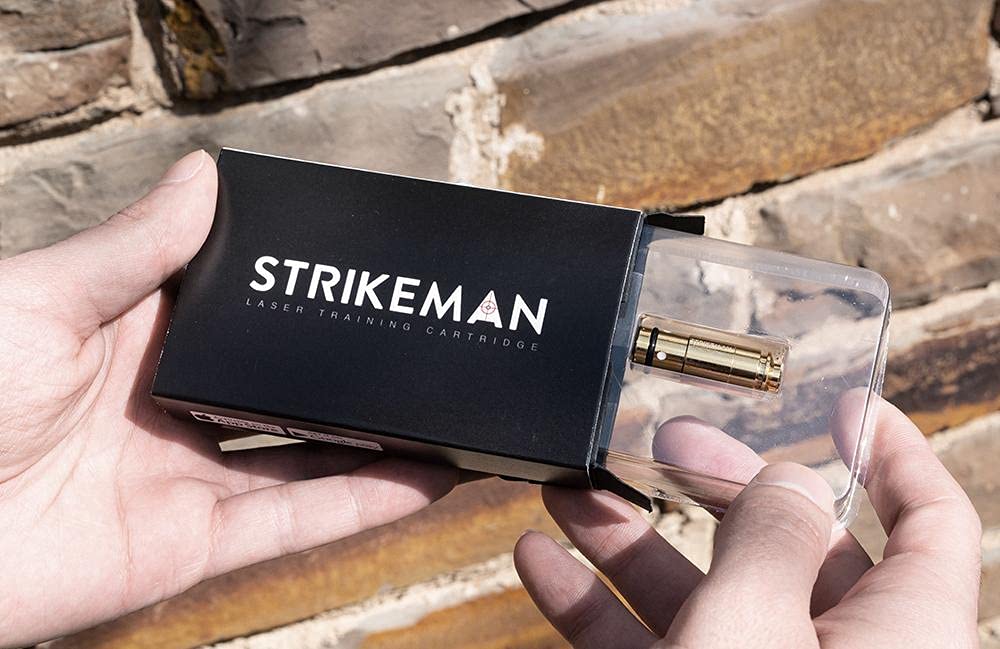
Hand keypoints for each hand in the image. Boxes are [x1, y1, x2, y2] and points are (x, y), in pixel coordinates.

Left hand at [0, 151, 456, 646]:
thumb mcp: (42, 299)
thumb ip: (135, 250)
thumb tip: (204, 179)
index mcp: (133, 338)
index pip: (238, 313)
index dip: (297, 300)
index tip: (359, 282)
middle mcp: (169, 406)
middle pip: (284, 388)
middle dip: (352, 373)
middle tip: (421, 348)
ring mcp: (185, 477)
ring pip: (307, 458)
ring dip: (378, 440)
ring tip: (446, 413)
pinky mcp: (191, 544)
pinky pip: (294, 520)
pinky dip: (364, 502)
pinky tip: (423, 476)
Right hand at [515, 399, 981, 647]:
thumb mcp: (756, 632)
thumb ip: (773, 539)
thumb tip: (791, 479)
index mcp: (901, 634)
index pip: (932, 525)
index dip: (896, 455)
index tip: (848, 402)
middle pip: (789, 548)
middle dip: (717, 486)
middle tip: (658, 443)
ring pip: (707, 596)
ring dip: (633, 543)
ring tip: (574, 494)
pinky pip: (655, 647)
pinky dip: (599, 608)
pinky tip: (544, 568)